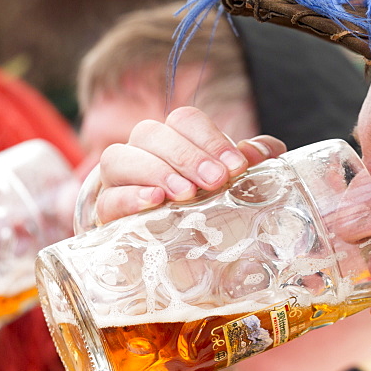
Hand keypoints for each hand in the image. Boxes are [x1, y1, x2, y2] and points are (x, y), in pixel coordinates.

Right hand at [94, 106, 285, 223]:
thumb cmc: (202, 206)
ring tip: (185, 193)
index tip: (235, 166)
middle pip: (151, 133)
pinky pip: (107, 198)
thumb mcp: (229, 184)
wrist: (168, 251)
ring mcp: (118, 181)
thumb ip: (249, 163)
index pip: (184, 120)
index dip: (210, 139)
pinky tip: (153, 202)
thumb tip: (264, 151)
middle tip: (214, 181)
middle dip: (187, 156)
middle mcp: (142, 152)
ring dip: (156, 171)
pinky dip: (129, 197)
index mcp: (174, 140)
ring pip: (119, 157)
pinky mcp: (106, 213)